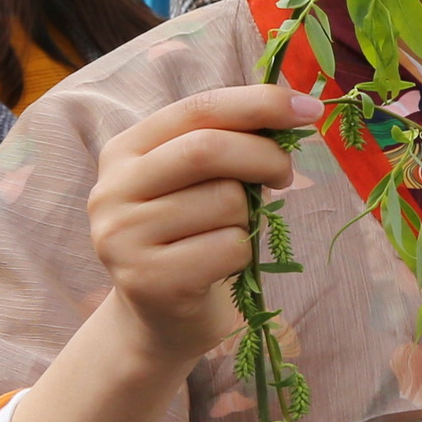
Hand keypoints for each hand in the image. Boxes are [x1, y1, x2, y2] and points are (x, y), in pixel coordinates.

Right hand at [86, 84, 319, 365]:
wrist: (160, 318)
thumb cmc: (193, 236)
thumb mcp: (200, 182)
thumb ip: (228, 143)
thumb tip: (295, 108)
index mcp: (125, 151)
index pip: (197, 109)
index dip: (258, 103)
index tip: (309, 109)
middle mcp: (112, 189)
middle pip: (209, 149)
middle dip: (265, 157)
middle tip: (284, 176)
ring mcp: (123, 236)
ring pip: (225, 202)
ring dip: (250, 216)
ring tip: (230, 231)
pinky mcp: (147, 279)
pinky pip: (230, 247)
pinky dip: (244, 253)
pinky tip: (221, 264)